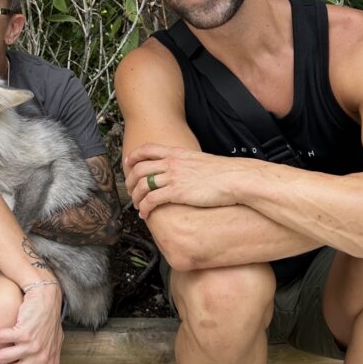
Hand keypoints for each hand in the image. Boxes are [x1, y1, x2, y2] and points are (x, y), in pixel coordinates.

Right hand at [0, 283, 63, 363]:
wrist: (49, 295)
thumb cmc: (50, 315)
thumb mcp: (52, 341)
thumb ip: (44, 354)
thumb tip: (30, 362)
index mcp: (48, 362)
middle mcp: (41, 358)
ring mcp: (33, 346)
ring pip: (2, 358)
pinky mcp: (25, 333)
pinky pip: (0, 338)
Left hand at [124, 143, 253, 217]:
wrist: (234, 178)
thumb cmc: (223, 172)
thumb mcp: (200, 160)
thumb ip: (187, 163)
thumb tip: (184, 170)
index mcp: (176, 153)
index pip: (147, 149)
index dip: (134, 156)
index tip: (128, 163)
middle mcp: (171, 163)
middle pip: (139, 168)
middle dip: (130, 181)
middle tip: (129, 190)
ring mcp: (173, 177)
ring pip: (142, 185)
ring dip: (135, 197)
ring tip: (136, 205)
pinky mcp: (176, 192)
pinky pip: (151, 200)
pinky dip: (144, 208)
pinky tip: (145, 214)